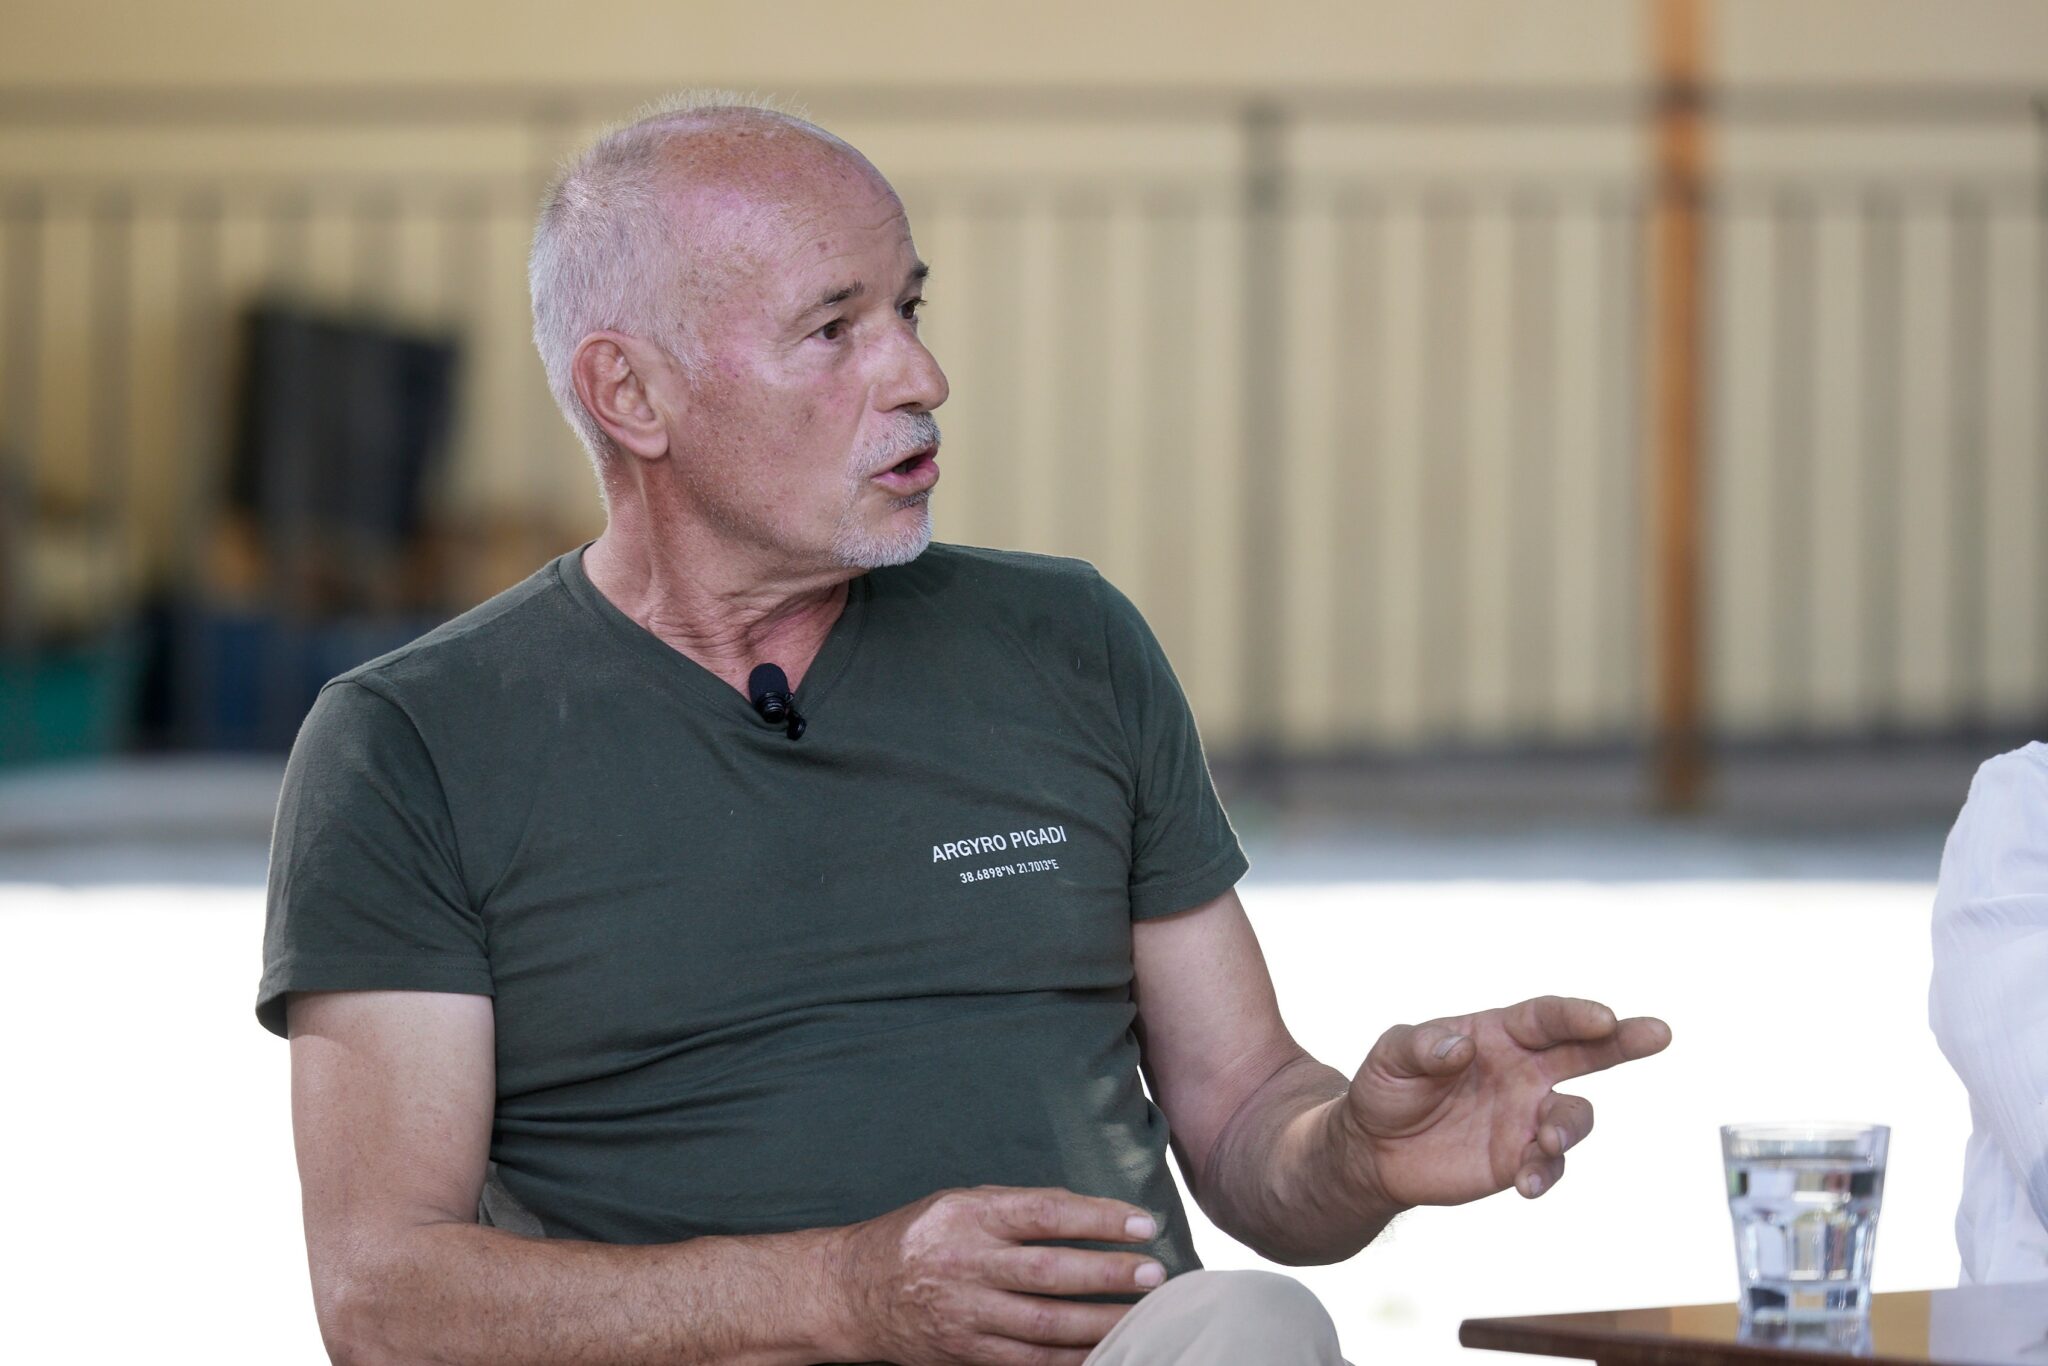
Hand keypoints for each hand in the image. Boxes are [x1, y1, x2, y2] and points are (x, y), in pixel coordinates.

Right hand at [831, 1184, 1165, 1365]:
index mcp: (968, 1214)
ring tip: (1143, 1315)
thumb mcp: (959, 1203)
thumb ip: (1017, 1208)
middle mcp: (965, 1263)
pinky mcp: (964, 1353)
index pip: (1045, 1213)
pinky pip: (1028, 1360)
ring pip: (1045, 1323)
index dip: (1098, 1218)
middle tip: (1155, 1273)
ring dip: (1101, 1320)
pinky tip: (1105, 1350)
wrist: (852, 1292)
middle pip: (1050, 1271)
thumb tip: (1090, 1213)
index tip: (1142, 1222)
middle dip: (1109, 1273)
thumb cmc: (918, 1237)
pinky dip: (1070, 1357)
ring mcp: (964, 1313)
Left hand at [1340, 995, 1670, 1209]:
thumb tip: (1460, 1046)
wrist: (1375, 1149)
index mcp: (1498, 1034)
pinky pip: (1549, 1165)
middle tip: (1658, 1033)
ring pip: (1573, 1116)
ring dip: (1569, 1127)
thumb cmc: (1387, 1088)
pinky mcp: (1520, 1158)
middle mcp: (1524, 1071)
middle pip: (1586, 1052)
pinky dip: (1546, 1172)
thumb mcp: (1390, 1057)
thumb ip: (1421, 1046)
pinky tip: (1527, 1184)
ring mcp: (1527, 1116)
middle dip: (1624, 1041)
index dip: (1575, 1015)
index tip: (1605, 1018)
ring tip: (1547, 1139)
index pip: (1545, 1017)